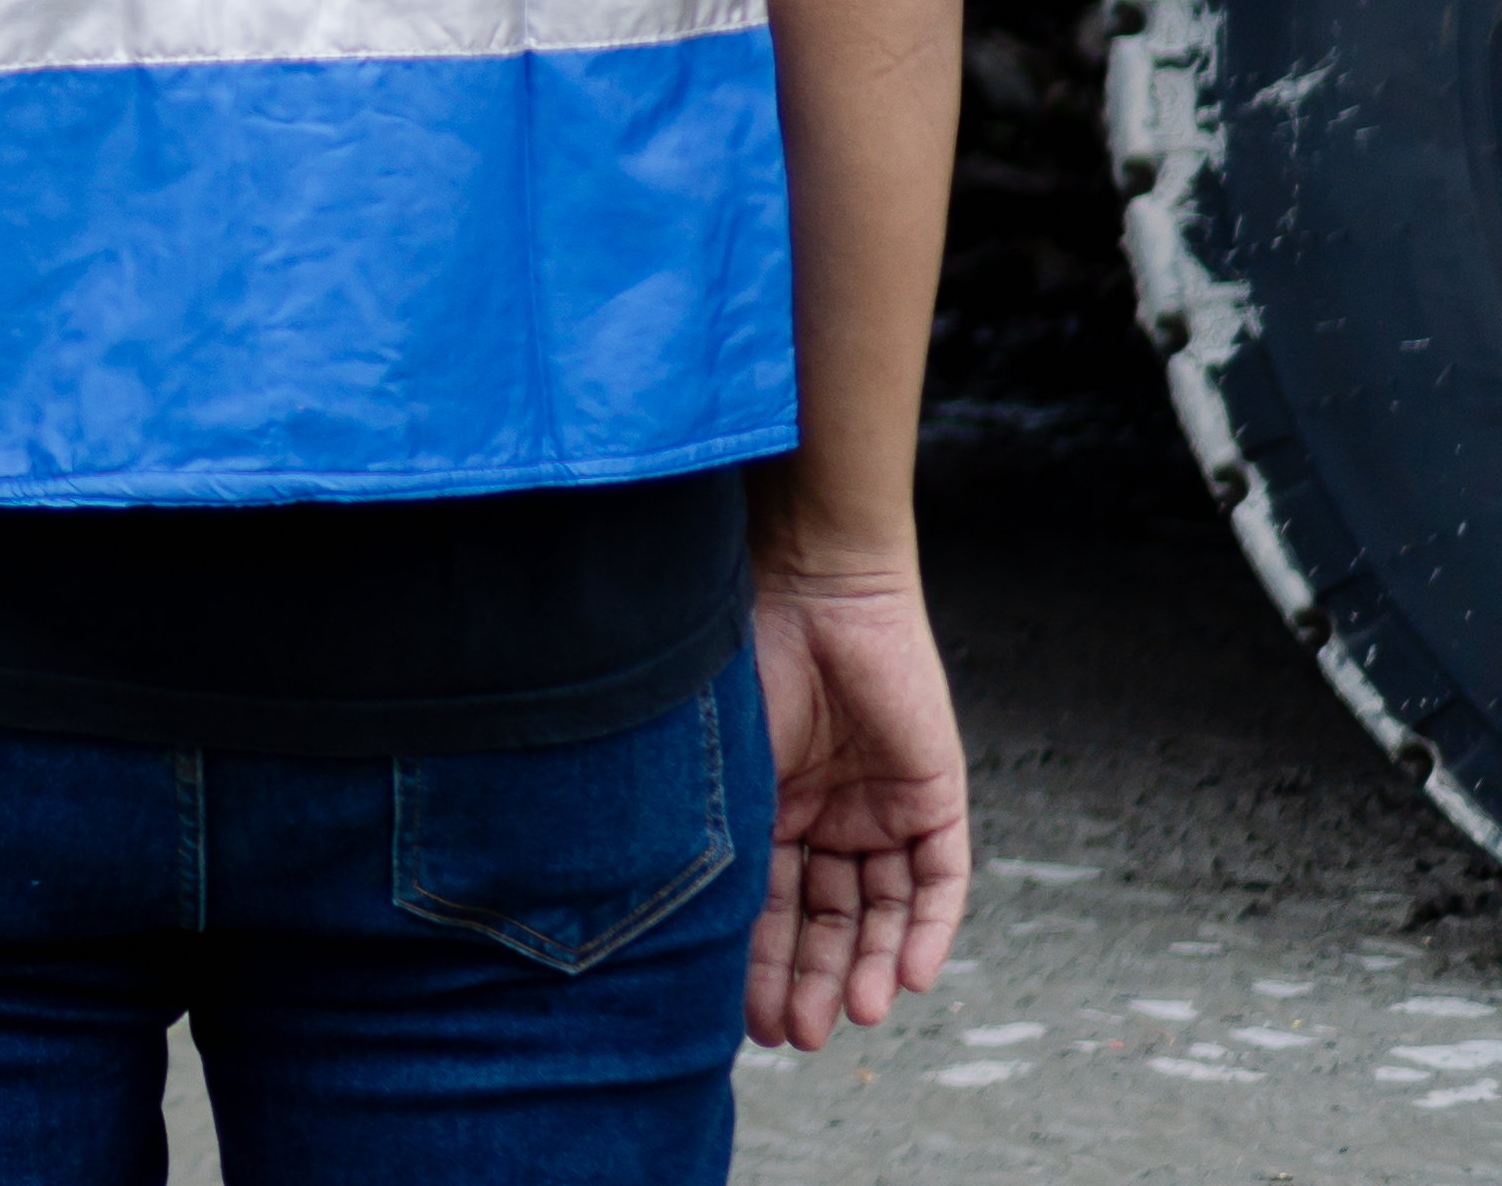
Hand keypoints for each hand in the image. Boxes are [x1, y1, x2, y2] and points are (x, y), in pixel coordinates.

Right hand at [743, 557, 966, 1045]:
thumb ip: (717, 835)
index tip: (747, 1020)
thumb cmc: (742, 655)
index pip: (768, 904)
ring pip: (884, 909)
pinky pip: (940, 878)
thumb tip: (676, 925)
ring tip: (856, 1015)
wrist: (811, 583)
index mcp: (766, 806)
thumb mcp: (720, 763)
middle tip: (800, 1033)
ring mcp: (882, 806)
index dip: (760, 963)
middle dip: (813, 977)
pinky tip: (912, 976)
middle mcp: (825, 814)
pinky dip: (929, 928)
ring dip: (873, 966)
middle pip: (827, 918)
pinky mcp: (934, 794)